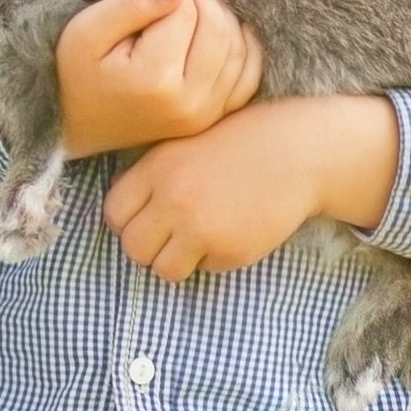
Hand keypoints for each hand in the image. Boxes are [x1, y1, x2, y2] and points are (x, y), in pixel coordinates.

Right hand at [56, 0, 263, 158]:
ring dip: (224, 12)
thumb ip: (131, 5)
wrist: (78, 125)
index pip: (185, 12)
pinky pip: (247, 76)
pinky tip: (227, 24)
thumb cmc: (76, 73)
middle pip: (218, 28)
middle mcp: (190, 104)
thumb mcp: (86, 32)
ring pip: (238, 48)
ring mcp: (206, 115)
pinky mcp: (213, 118)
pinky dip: (245, 45)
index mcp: (156, 80)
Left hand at [103, 95, 399, 282]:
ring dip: (175, 259)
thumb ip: (153, 174)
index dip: (126, 218)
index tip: (144, 215)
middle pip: (132, 248)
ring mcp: (201, 230)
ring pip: (162, 270)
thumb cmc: (241, 141)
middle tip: (169, 233)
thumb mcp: (187, 142)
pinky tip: (229, 230)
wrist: (297, 152)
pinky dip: (211, 258)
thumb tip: (126, 210)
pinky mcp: (228, 252)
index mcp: (158, 168)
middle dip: (147, 245)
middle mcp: (173, 200)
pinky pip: (203, 270)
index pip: (113, 213)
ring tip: (196, 238)